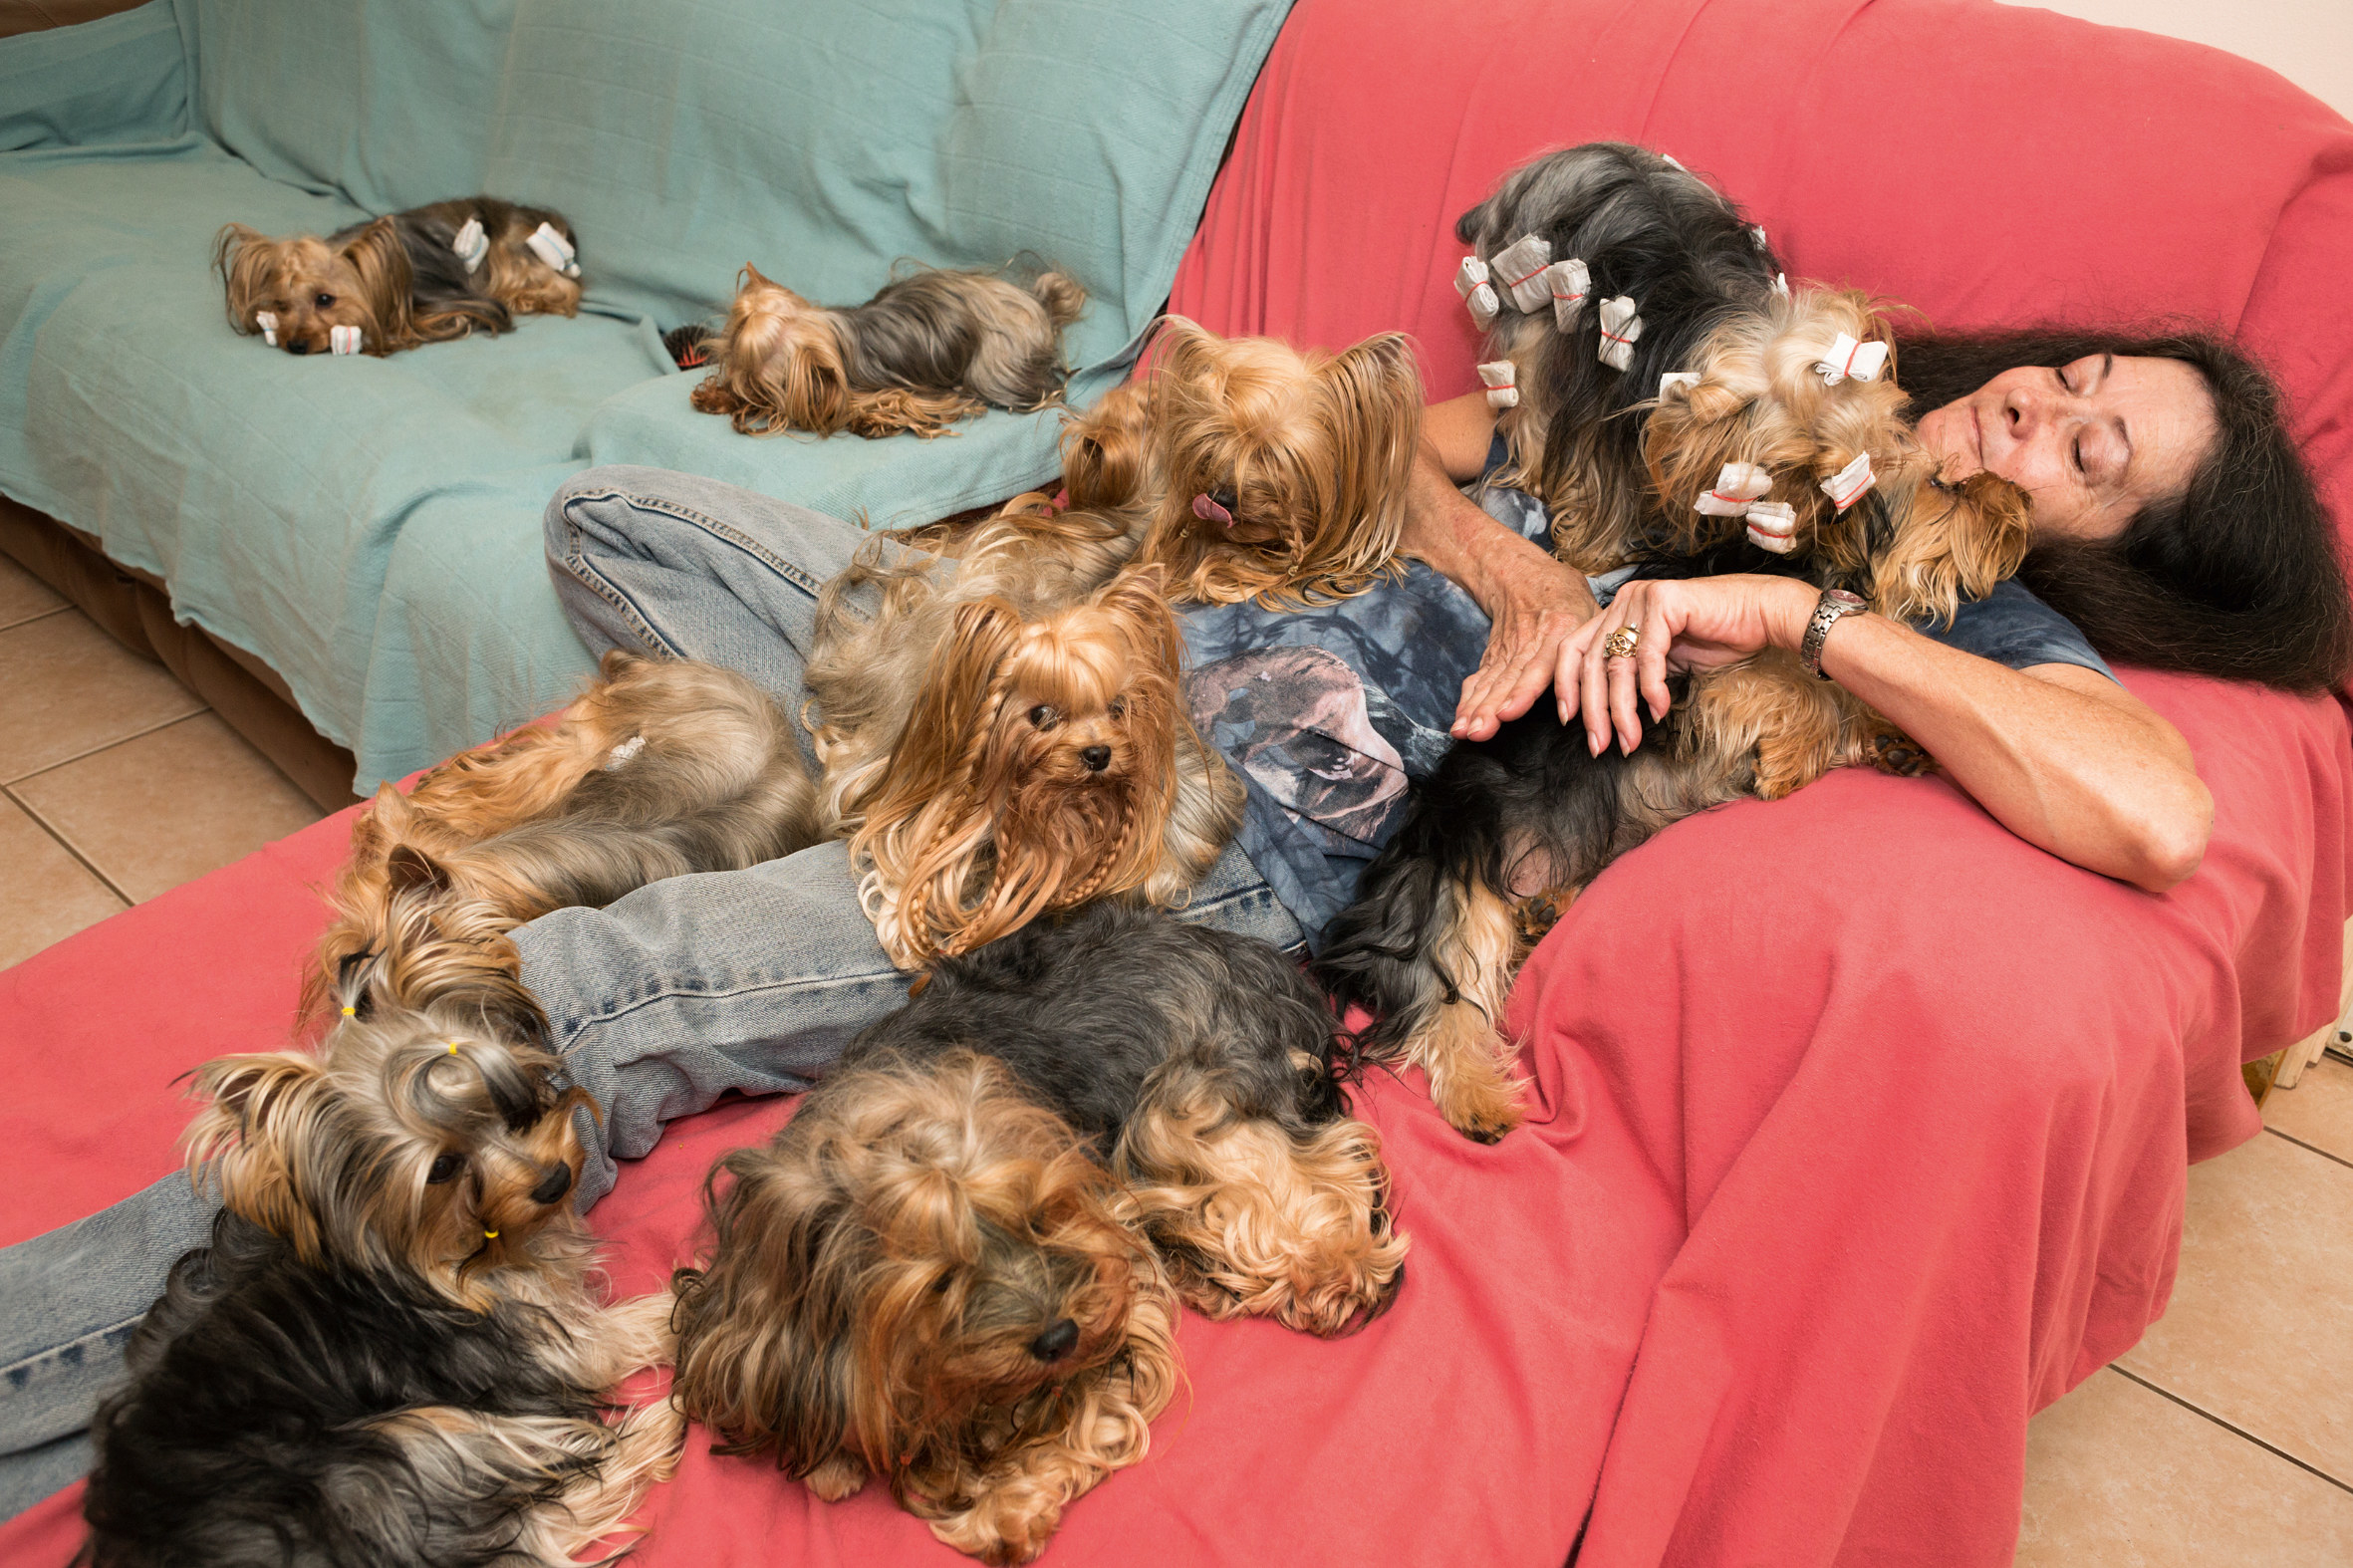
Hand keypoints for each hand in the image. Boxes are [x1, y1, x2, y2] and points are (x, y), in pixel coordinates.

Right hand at [1451, 531, 1598, 739]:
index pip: (1537, 666)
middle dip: (1489, 709)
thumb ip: (1600, 645)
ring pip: (1490, 683)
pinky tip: (1460, 722)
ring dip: (1475, 709)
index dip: (1522, 691)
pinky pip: (1480, 681)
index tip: (1508, 713)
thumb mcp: (1589, 612)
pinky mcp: (1493, 657)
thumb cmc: (1565, 598)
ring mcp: (1506, 651)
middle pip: (1506, 680)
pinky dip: (1468, 702)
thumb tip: (1625, 684)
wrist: (1521, 574)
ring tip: (1463, 732)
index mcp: (1556, 631)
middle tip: (1477, 733)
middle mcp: (1526, 643)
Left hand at [1561, 575, 1816, 753]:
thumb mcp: (1663, 662)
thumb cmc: (1717, 639)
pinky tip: (1659, 711)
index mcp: (1615, 613)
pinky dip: (1651, 689)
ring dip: (1621, 710)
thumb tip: (1606, 716)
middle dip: (1593, 710)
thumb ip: (1632, 676)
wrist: (1761, 616)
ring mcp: (1640, 598)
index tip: (1569, 721)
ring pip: (1617, 664)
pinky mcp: (1663, 601)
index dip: (1566, 686)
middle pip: (1590, 662)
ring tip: (1629, 739)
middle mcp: (1622, 602)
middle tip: (1598, 745)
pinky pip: (1648, 657)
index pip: (1573, 650)